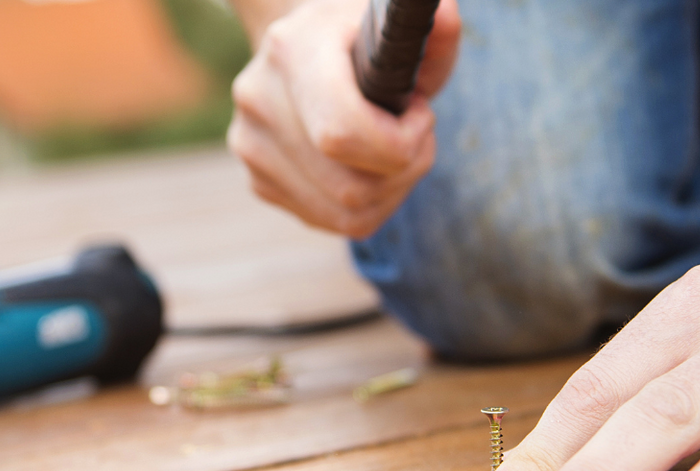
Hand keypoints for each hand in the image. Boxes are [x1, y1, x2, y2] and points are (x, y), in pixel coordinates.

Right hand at [226, 0, 459, 238]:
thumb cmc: (362, 39)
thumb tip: (447, 18)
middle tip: (417, 135)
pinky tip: (371, 165)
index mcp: (292, 50)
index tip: (421, 114)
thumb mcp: (401, 25)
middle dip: (405, 169)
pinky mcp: (259, 180)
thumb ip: (432, 28)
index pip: (341, 133)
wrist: (305, 48)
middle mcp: (259, 99)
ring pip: (346, 213)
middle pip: (350, 187)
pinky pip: (333, 221)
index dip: (398, 142)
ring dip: (392, 190)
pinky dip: (369, 204)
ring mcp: (251, 145)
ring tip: (397, 148)